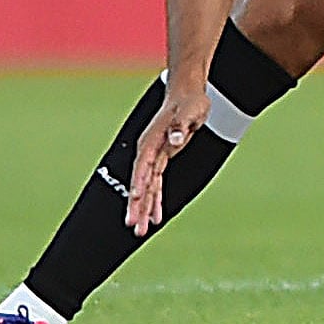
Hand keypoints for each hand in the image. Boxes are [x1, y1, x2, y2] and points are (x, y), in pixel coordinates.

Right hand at [126, 82, 209, 236]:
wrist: (187, 93)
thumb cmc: (190, 101)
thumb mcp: (191, 111)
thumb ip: (181, 126)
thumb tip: (175, 139)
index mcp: (152, 141)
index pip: (143, 165)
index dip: (139, 183)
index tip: (135, 199)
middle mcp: (148, 151)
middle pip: (140, 182)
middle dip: (136, 205)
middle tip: (133, 227)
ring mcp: (153, 156)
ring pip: (147, 187)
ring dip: (143, 208)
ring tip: (140, 231)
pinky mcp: (161, 159)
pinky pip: (156, 184)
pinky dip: (155, 200)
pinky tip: (155, 217)